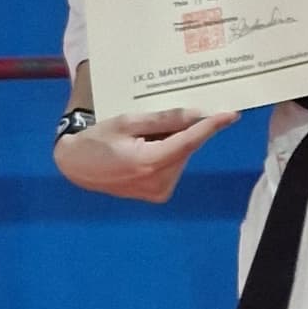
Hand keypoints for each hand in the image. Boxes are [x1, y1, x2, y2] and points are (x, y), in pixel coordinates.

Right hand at [55, 105, 232, 203]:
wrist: (76, 166)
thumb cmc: (97, 139)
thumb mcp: (128, 122)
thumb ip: (164, 119)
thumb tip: (197, 114)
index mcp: (149, 163)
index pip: (189, 141)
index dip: (210, 126)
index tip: (231, 114)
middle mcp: (158, 182)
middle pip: (186, 148)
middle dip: (183, 130)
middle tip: (162, 118)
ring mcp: (159, 192)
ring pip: (181, 156)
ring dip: (174, 141)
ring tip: (146, 135)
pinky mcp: (158, 195)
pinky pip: (173, 165)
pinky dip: (168, 152)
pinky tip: (147, 146)